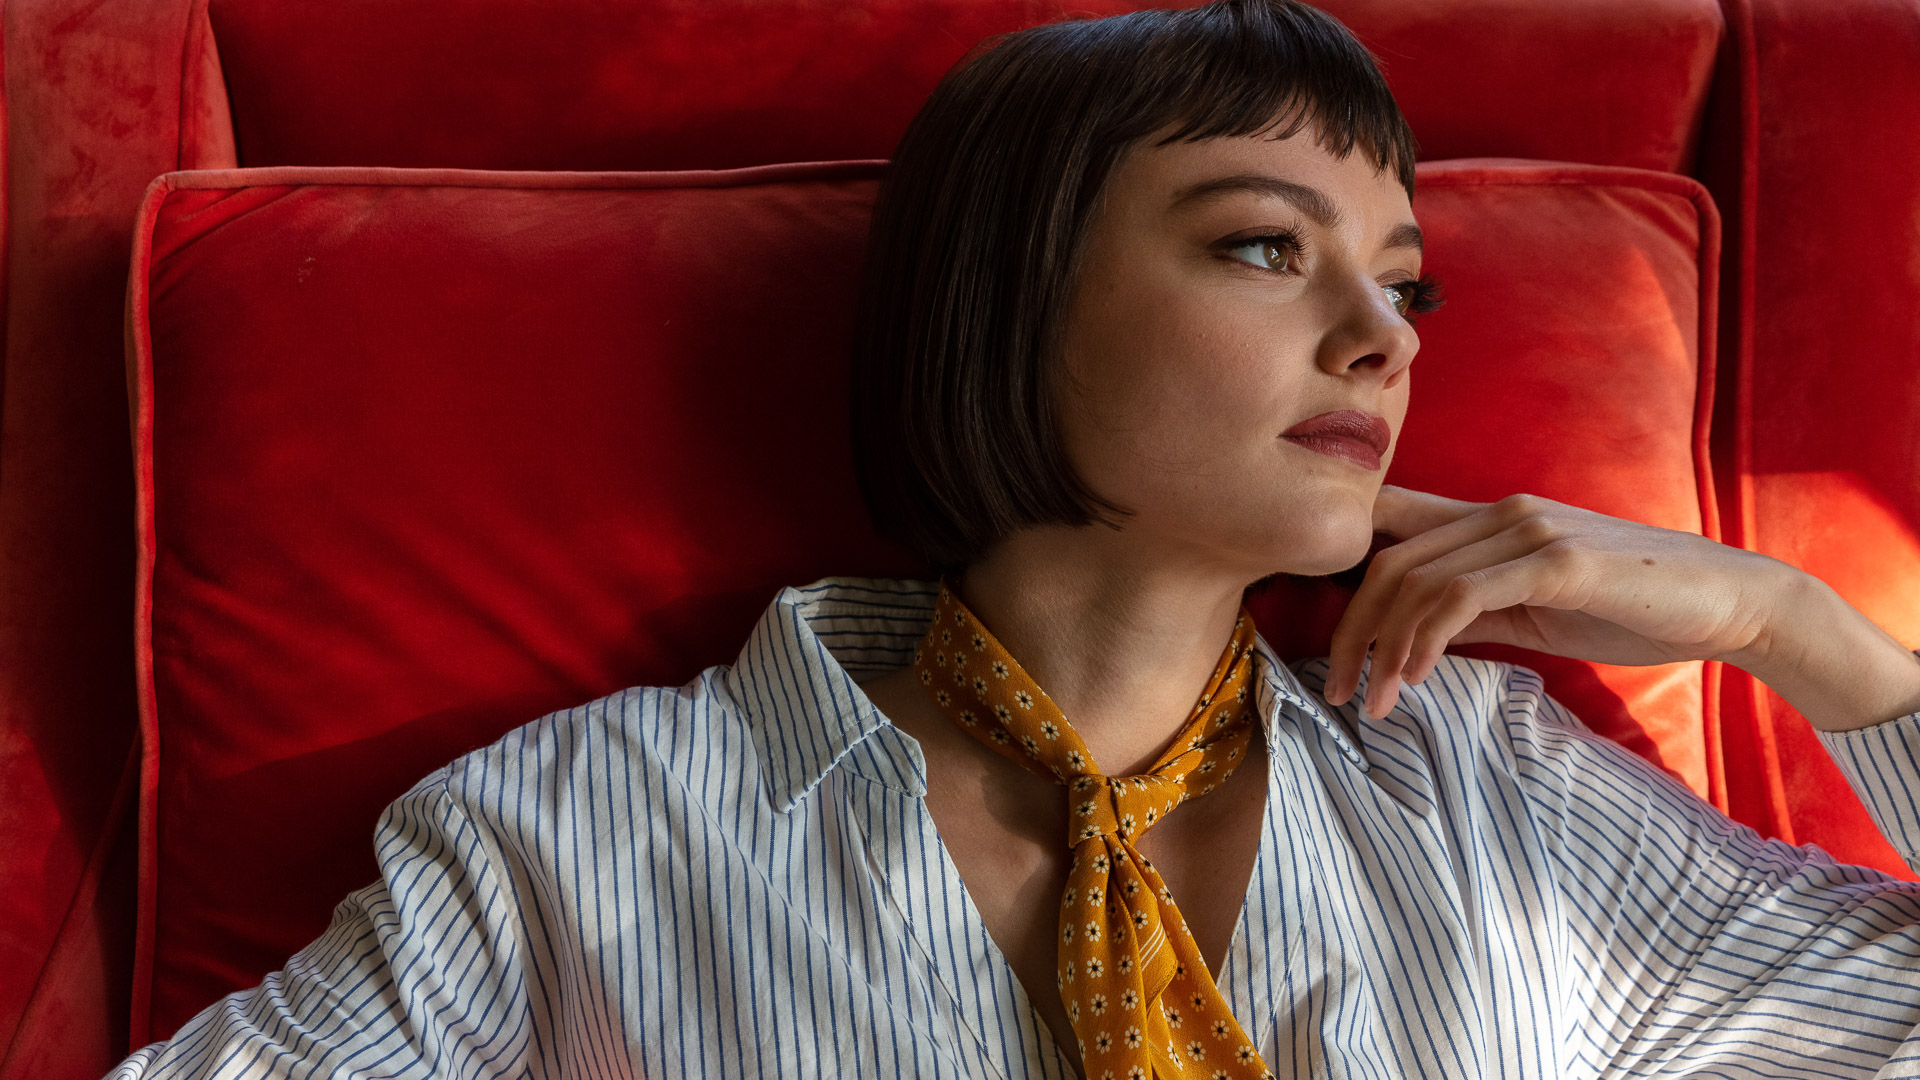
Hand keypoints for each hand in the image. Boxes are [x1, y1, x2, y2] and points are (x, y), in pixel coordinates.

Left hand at [1324, 486, 1789, 716]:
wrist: (1730, 602)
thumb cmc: (1633, 606)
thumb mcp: (1534, 607)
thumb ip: (1474, 609)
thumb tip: (1412, 635)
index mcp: (1490, 518)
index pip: (1389, 525)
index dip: (1339, 570)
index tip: (1322, 637)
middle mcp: (1500, 512)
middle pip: (1386, 559)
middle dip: (1349, 629)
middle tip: (1335, 689)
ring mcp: (1528, 532)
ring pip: (1416, 579)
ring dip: (1382, 647)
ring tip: (1372, 702)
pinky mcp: (1557, 561)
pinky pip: (1464, 595)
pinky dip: (1425, 637)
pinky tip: (1414, 678)